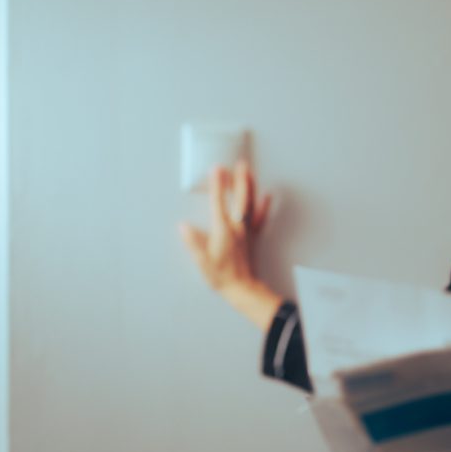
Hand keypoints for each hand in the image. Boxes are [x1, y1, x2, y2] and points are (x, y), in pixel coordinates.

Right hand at [179, 160, 280, 328]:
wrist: (242, 288)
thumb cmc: (222, 276)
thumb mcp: (202, 261)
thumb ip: (193, 243)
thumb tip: (184, 227)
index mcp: (222, 230)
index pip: (219, 202)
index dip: (217, 184)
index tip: (217, 168)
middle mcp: (236, 227)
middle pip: (239, 198)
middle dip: (239, 179)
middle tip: (240, 163)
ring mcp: (246, 231)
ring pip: (250, 204)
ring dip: (250, 186)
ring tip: (249, 171)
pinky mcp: (252, 237)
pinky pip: (259, 217)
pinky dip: (263, 205)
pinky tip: (266, 195)